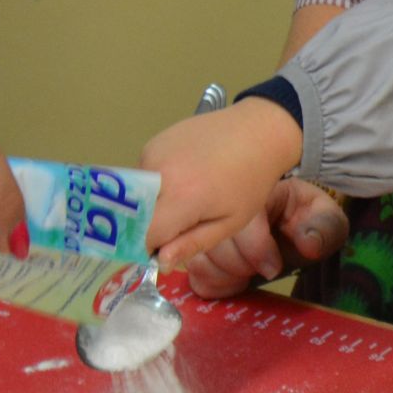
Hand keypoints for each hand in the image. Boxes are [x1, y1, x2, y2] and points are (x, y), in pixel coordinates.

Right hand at [142, 99, 305, 272]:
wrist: (258, 131)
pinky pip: (142, 172)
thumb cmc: (250, 182)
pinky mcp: (152, 141)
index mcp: (180, 197)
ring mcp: (152, 153)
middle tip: (179, 224)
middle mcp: (157, 173)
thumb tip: (160, 262)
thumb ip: (192, 244)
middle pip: (133, 214)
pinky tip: (184, 176)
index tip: (165, 249)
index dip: (150, 247)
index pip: (142, 234)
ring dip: (152, 204)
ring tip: (188, 195)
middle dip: (149, 226)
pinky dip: (155, 183)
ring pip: (135, 194)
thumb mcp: (229, 222)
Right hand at [185, 179, 348, 298]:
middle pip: (213, 241)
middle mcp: (224, 208)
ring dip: (226, 275)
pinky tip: (236, 281)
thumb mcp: (327, 221)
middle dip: (240, 264)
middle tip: (261, 270)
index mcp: (258, 193)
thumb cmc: (310, 225)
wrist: (297, 237)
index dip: (255, 248)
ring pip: (199, 258)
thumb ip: (323, 228)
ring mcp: (207, 232)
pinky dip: (215, 284)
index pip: (239, 218)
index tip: (274, 268)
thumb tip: (308, 243)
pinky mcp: (201, 255)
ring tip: (248, 273)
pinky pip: (194, 275)